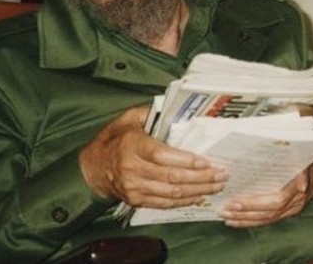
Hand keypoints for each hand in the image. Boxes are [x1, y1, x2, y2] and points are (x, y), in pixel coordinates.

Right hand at [79, 106, 227, 207]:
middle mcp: (132, 168)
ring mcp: (133, 187)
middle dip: (201, 178)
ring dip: (197, 191)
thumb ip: (151, 113)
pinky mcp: (136, 200)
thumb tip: (177, 109)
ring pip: (171, 193)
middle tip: (221, 175)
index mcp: (132, 145)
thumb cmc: (115, 139)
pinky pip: (164, 203)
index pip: (162, 155)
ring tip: (217, 186)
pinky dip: (184, 201)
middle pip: (171, 176)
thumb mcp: (128, 119)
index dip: (186, 160)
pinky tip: (199, 196)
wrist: (91, 168)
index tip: (206, 162)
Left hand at [220, 153, 312, 227]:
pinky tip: (236, 221)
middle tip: (225, 210)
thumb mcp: (305, 160)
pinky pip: (267, 221)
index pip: (277, 201)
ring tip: (226, 217)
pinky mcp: (286, 213)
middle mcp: (295, 203)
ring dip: (245, 220)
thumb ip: (302, 170)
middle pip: (268, 213)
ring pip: (266, 220)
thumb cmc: (308, 162)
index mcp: (299, 188)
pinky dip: (250, 221)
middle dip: (245, 213)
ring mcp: (291, 210)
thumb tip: (302, 184)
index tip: (236, 202)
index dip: (255, 204)